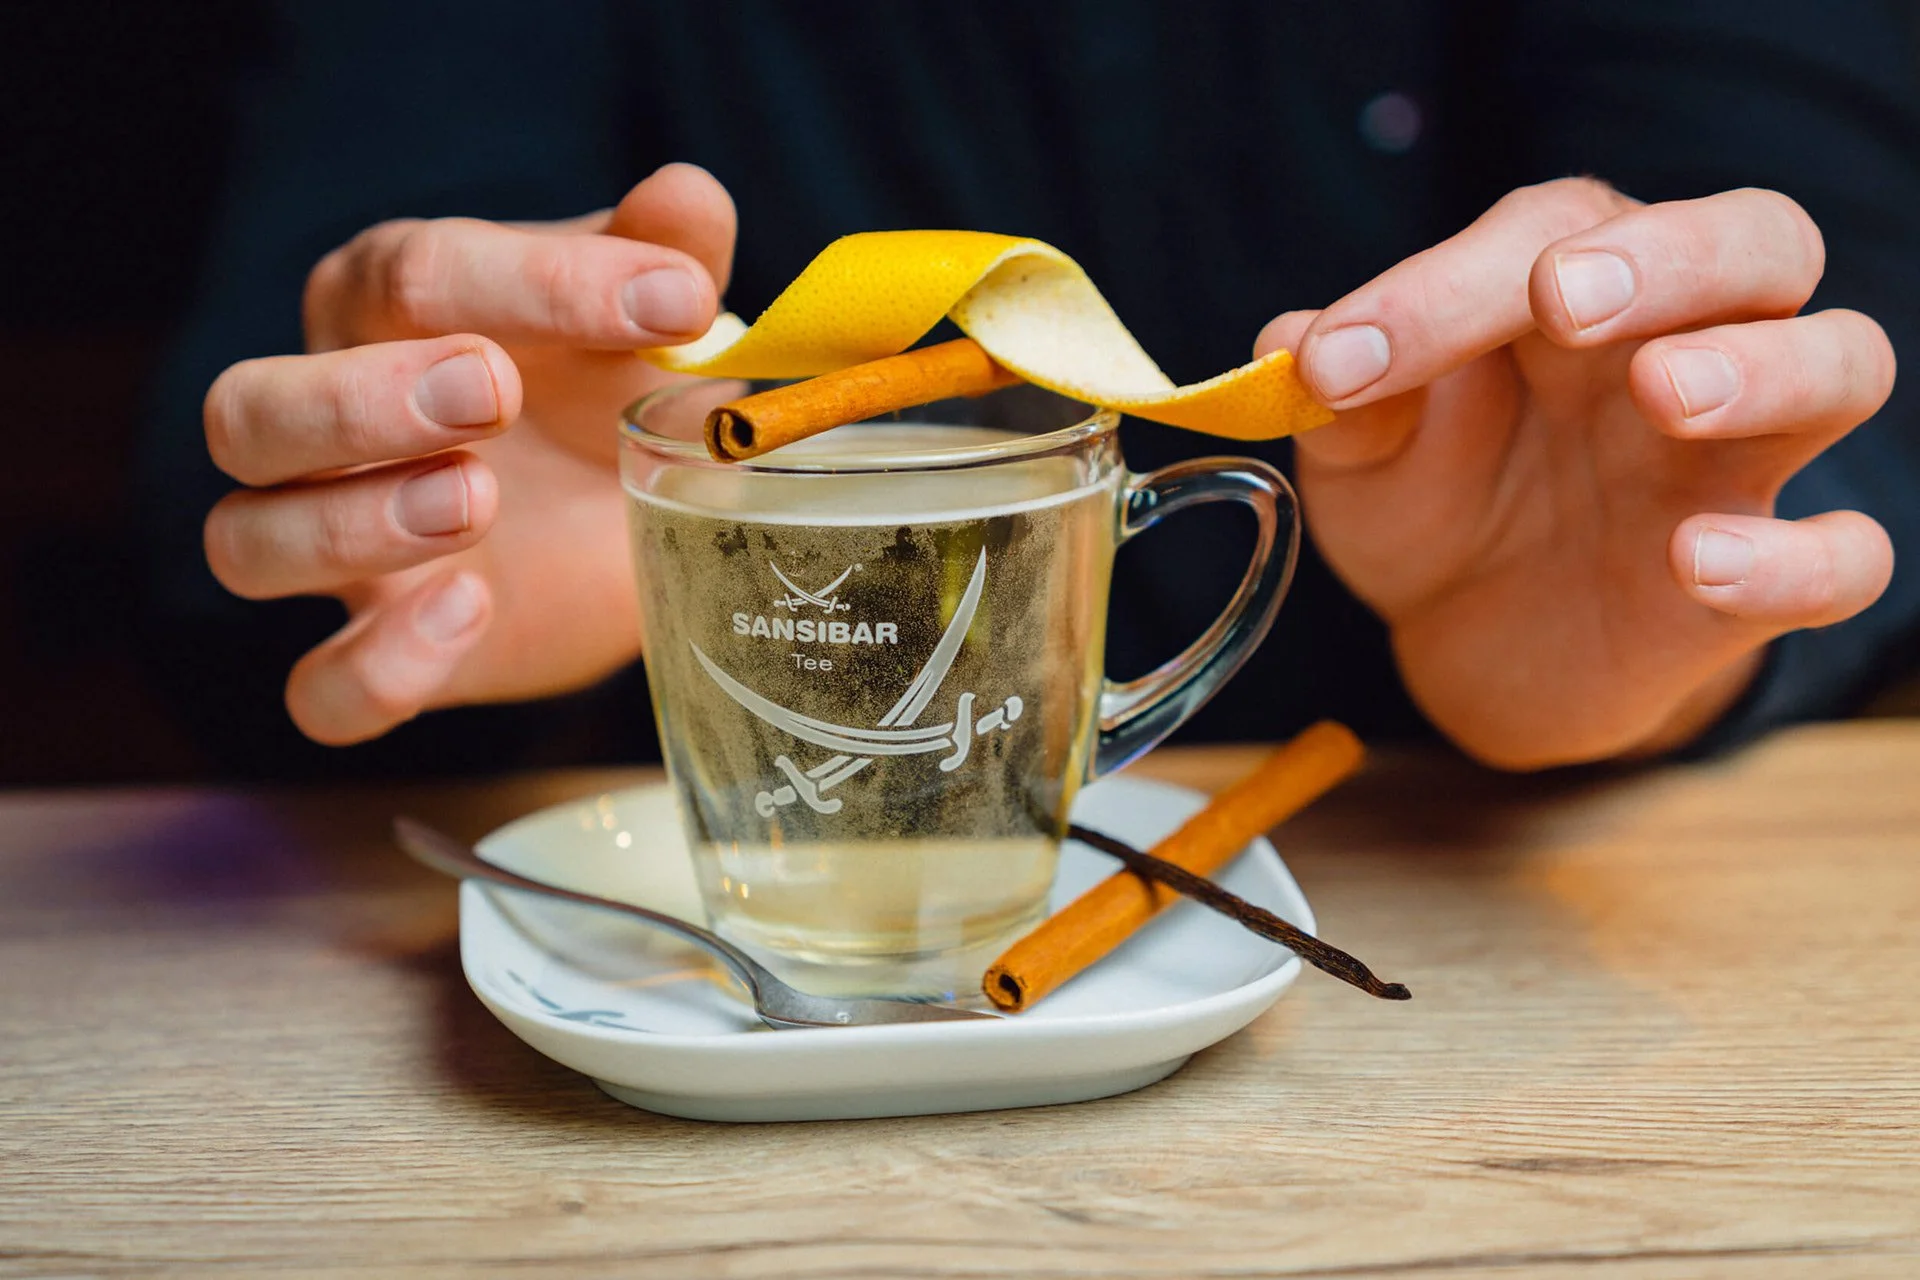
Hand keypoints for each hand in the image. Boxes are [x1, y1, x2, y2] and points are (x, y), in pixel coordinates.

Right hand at [202, 164, 735, 743]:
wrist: (630, 521)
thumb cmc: (608, 390)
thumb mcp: (643, 324)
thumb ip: (664, 254)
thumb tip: (689, 196)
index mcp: (387, 307)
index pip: (416, 272)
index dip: (542, 284)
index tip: (674, 301)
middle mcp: (329, 423)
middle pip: (252, 408)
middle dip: (358, 399)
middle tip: (490, 390)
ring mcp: (341, 550)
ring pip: (248, 539)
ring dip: (351, 523)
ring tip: (476, 499)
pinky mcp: (383, 650)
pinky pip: (320, 689)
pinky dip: (378, 666)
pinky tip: (471, 613)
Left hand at [1257, 180, 1895, 768]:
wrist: (1474, 639)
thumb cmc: (1434, 503)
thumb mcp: (1363, 456)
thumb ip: (1342, 401)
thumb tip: (1289, 340)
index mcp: (1572, 288)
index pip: (1548, 232)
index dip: (1443, 284)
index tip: (1337, 359)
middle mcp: (1679, 346)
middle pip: (1754, 243)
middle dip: (1669, 257)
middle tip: (1563, 301)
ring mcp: (1734, 463)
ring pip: (1841, 363)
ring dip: (1765, 368)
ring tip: (1662, 396)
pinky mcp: (1756, 584)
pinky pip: (1842, 556)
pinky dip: (1791, 557)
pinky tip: (1698, 562)